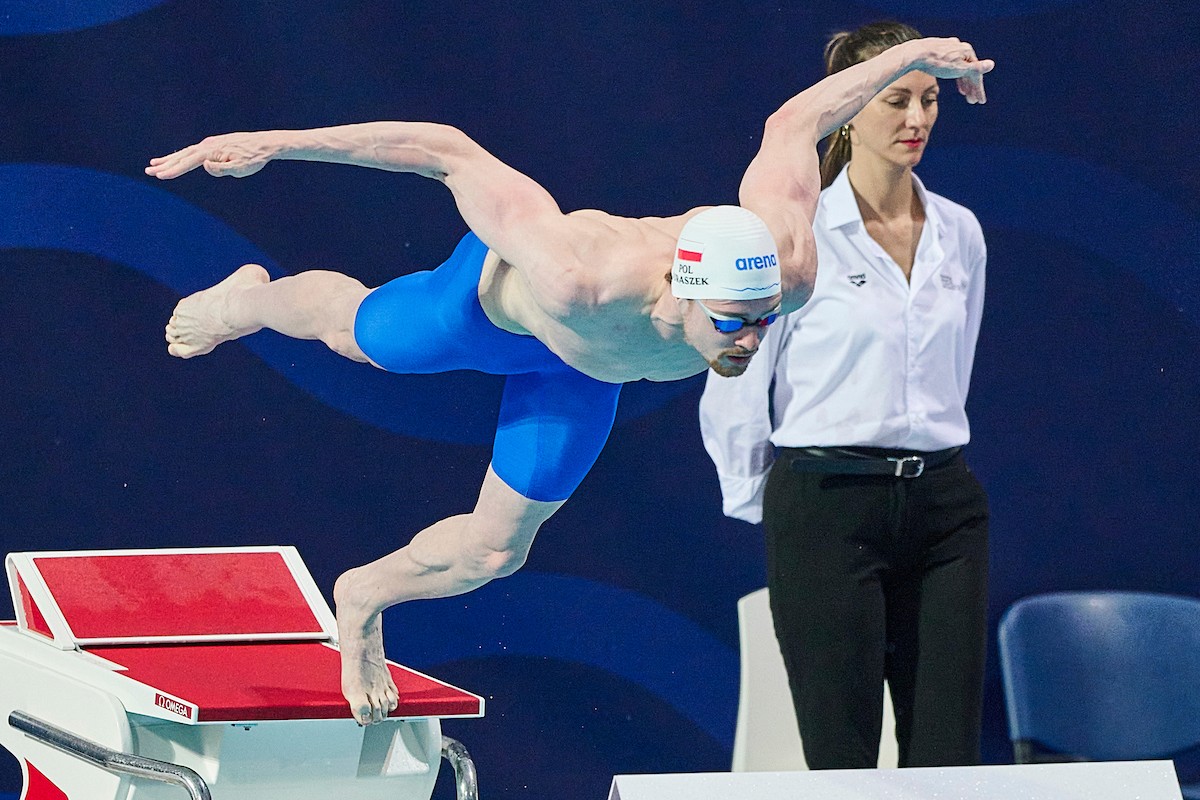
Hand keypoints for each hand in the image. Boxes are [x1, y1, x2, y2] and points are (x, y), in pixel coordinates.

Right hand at [145, 131, 276, 179]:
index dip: (174, 170)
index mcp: (212, 151)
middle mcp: (207, 145)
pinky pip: (193, 151)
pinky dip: (182, 155)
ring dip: (169, 159)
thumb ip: (222, 169)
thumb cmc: (254, 158)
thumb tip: (204, 165)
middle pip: (182, 156)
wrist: (265, 144)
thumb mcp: (241, 169)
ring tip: (154, 164)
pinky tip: (176, 159)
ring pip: (185, 152)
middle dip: (165, 165)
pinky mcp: (214, 144)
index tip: (160, 176)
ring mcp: (210, 143)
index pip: (188, 162)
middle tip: (148, 171)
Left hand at [907, 38, 994, 104]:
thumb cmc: (937, 63)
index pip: (976, 73)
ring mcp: (949, 47)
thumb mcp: (958, 69)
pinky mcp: (938, 48)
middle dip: (971, 86)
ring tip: (964, 93)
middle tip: (972, 100)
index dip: (978, 88)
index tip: (979, 101)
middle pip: (968, 69)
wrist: (914, 54)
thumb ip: (975, 68)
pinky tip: (952, 77)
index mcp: (967, 51)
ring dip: (963, 80)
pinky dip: (953, 73)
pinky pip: (950, 63)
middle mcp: (959, 46)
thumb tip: (992, 64)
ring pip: (959, 66)